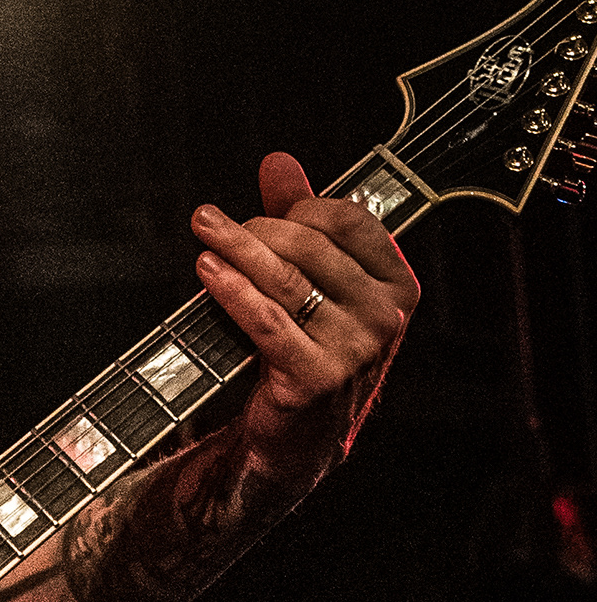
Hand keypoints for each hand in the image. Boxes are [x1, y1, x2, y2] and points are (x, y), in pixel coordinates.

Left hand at [191, 151, 418, 491]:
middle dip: (257, 227)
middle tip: (213, 223)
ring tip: (203, 230)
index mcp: (398, 285)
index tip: (265, 213)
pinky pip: (265, 319)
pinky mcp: (315, 376)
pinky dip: (231, 290)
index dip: (300, 208)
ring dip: (236, 247)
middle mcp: (384, 316)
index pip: (350, 219)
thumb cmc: (309, 351)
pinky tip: (207, 270)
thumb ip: (303, 222)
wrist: (300, 439)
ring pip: (285, 278)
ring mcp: (354, 349)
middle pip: (312, 245)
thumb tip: (278, 162)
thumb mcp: (317, 285)